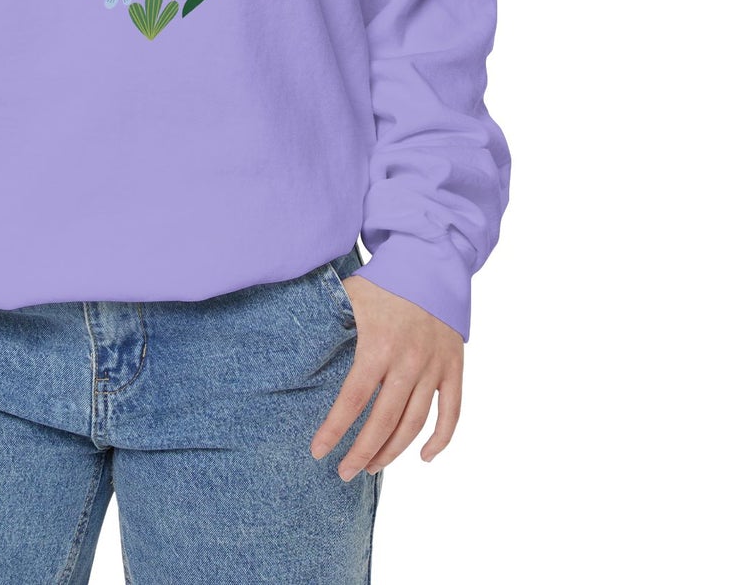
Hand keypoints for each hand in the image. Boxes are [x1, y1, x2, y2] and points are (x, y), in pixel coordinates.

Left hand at [309, 275, 462, 477]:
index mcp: (377, 346)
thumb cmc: (383, 281)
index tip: (318, 451)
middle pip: (383, 421)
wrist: (430, 264)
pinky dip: (440, 439)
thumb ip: (325, 318)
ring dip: (393, 452)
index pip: (353, 400)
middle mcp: (408, 362)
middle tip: (344, 472)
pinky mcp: (453, 368)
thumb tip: (284, 333)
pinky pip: (451, 412)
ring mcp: (433, 367)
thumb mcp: (349, 295)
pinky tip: (423, 457)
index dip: (335, 429)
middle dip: (361, 452)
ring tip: (372, 467)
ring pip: (414, 423)